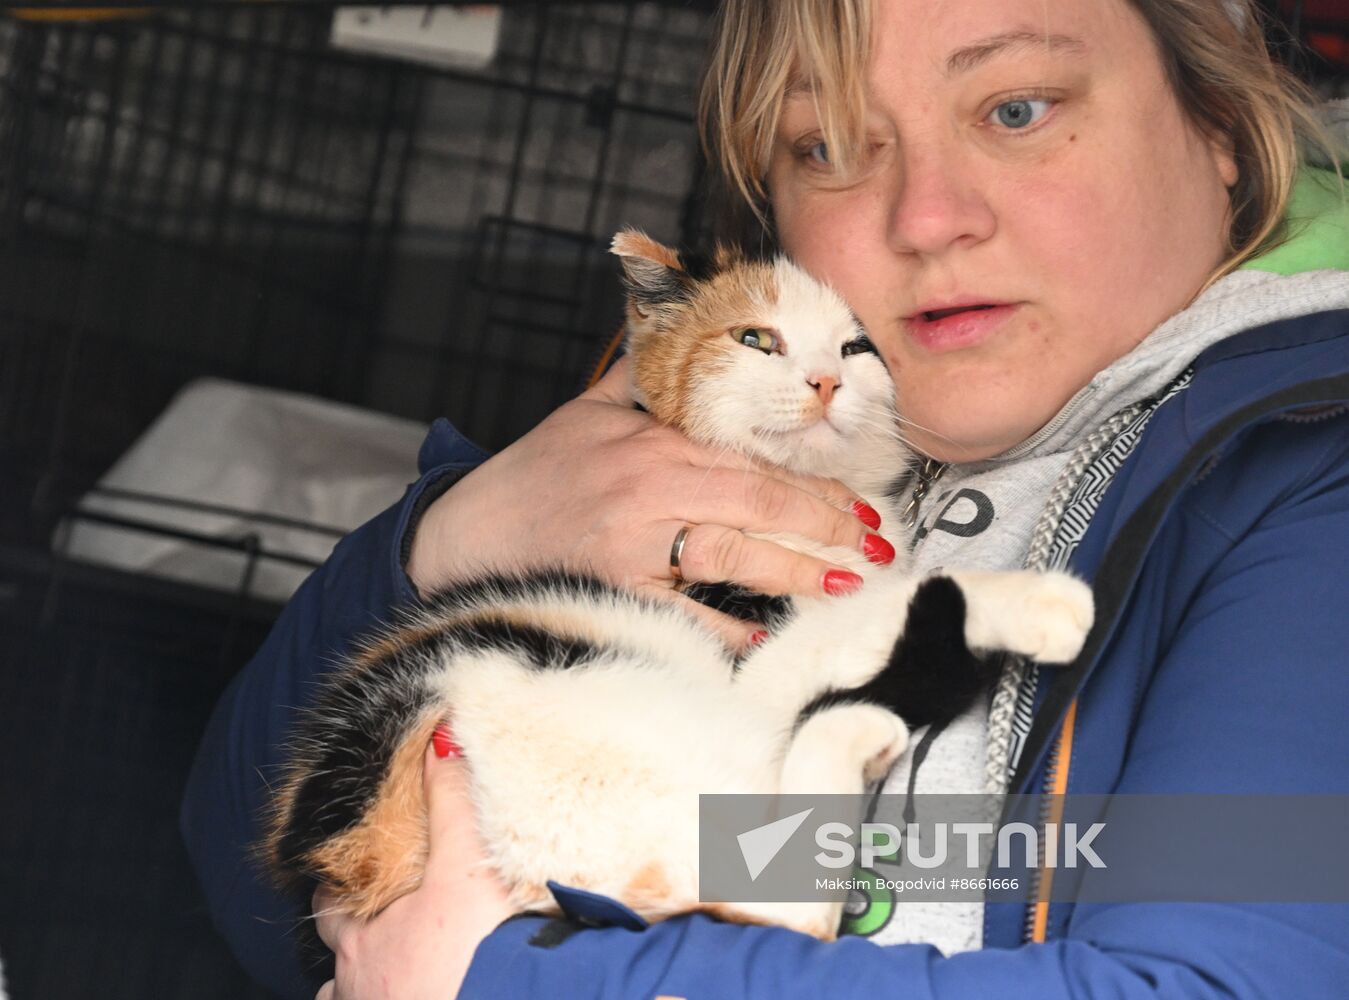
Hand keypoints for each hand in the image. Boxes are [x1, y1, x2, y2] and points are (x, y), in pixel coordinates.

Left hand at [314, 734, 511, 999]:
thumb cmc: (477, 953)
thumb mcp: (466, 865)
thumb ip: (451, 802)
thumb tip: (440, 740)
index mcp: (361, 939)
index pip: (330, 903)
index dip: (339, 884)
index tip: (351, 872)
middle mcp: (357, 985)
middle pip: (337, 959)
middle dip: (352, 940)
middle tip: (377, 922)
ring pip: (350, 997)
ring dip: (368, 983)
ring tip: (397, 970)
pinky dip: (395, 997)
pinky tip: (418, 990)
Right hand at [407, 356, 883, 649]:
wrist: (462, 537)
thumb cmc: (532, 476)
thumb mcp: (587, 412)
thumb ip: (647, 380)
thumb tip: (691, 337)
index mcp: (652, 442)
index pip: (752, 458)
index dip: (813, 481)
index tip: (859, 500)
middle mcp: (649, 488)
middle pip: (758, 503)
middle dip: (826, 524)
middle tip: (873, 541)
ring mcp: (632, 544)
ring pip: (735, 554)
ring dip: (799, 571)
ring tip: (847, 580)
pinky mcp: (615, 592)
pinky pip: (687, 613)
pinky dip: (728, 626)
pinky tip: (766, 634)